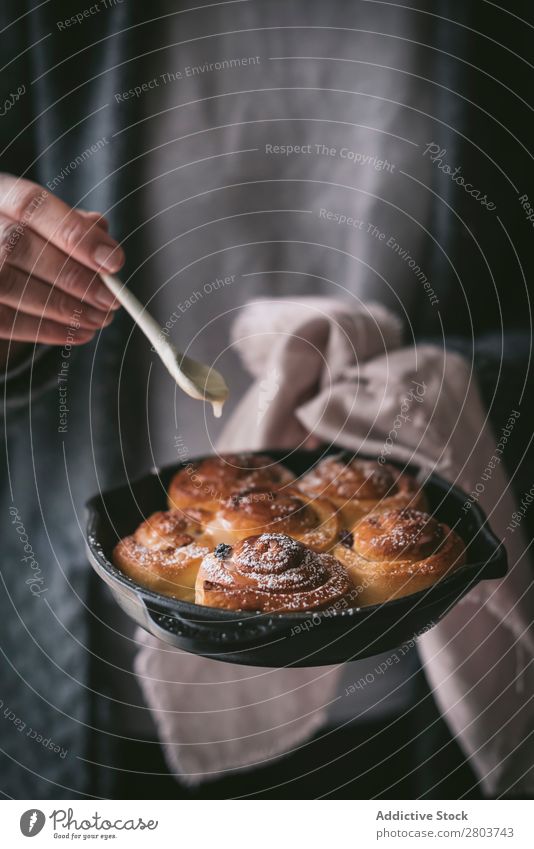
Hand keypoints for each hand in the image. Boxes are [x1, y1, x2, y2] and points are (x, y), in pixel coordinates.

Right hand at [0, 173, 124, 354]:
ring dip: (62, 307)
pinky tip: (78, 332)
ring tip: (100, 319)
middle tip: (110, 299)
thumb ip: (70, 223)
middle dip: (72, 276)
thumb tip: (101, 230)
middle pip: (18, 245)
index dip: (74, 233)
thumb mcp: (42, 223)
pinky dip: (45, 329)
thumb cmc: (25, 244)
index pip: (30, 204)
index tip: (113, 261)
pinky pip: (4, 320)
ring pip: (10, 284)